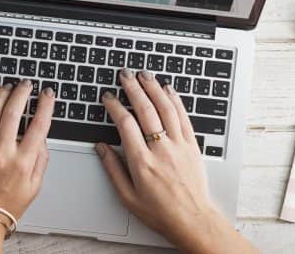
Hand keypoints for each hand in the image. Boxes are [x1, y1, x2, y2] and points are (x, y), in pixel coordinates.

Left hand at [0, 81, 54, 253]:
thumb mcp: (35, 186)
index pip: (39, 125)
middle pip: (14, 112)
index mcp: (22, 163)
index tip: (47, 94)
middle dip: (22, 93)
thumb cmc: (7, 205)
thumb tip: (42, 137)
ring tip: (6, 88)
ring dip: (0, 96)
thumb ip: (41, 159)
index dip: (45, 105)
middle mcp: (2, 154)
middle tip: (26, 85)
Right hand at [96, 70, 257, 253]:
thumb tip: (101, 148)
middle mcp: (161, 150)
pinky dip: (175, 100)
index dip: (115, 106)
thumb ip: (112, 169)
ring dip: (154, 88)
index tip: (108, 97)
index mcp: (142, 162)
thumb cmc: (160, 212)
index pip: (125, 124)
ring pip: (166, 108)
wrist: (193, 220)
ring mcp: (179, 145)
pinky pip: (183, 116)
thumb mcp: (127, 197)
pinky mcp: (192, 145)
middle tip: (125, 75)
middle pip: (145, 110)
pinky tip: (168, 89)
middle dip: (133, 88)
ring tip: (144, 75)